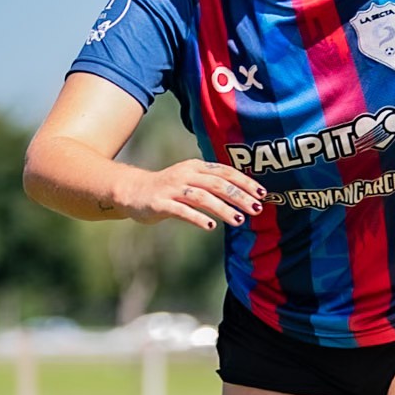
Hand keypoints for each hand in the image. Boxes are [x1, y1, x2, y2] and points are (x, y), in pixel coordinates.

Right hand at [116, 159, 265, 230]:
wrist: (132, 191)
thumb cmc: (168, 189)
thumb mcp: (191, 180)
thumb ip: (213, 185)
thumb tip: (244, 196)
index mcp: (196, 167)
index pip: (226, 172)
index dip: (245, 182)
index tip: (262, 194)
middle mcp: (186, 174)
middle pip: (218, 184)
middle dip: (239, 197)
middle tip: (256, 210)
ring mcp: (172, 188)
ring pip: (203, 197)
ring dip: (223, 209)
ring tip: (239, 221)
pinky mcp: (160, 203)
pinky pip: (181, 210)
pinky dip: (197, 218)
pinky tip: (210, 227)